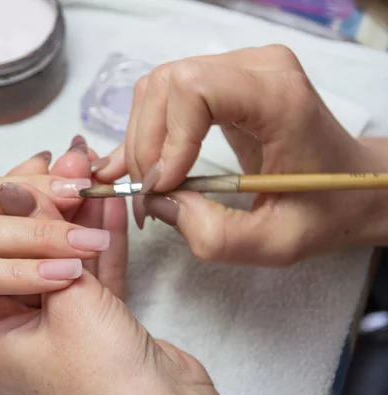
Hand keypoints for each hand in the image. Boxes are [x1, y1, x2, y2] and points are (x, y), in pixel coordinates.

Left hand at [0, 145, 218, 394]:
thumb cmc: (103, 383)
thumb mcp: (67, 301)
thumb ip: (43, 239)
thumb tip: (18, 188)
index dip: (17, 203)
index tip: (39, 166)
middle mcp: (19, 330)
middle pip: (31, 250)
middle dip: (54, 202)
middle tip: (71, 161)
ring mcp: (60, 327)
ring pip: (68, 258)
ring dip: (82, 215)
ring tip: (93, 170)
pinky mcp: (99, 325)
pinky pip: (96, 274)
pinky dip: (104, 239)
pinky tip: (109, 204)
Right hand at [94, 45, 387, 265]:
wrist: (349, 183)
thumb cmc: (323, 209)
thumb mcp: (276, 243)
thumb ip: (216, 235)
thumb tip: (159, 202)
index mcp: (279, 97)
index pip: (196, 90)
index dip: (169, 139)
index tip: (166, 187)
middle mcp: (256, 67)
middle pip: (166, 87)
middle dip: (147, 147)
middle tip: (151, 197)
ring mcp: (237, 67)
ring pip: (157, 90)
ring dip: (142, 142)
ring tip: (150, 187)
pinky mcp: (221, 79)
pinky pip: (165, 95)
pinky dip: (144, 132)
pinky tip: (129, 165)